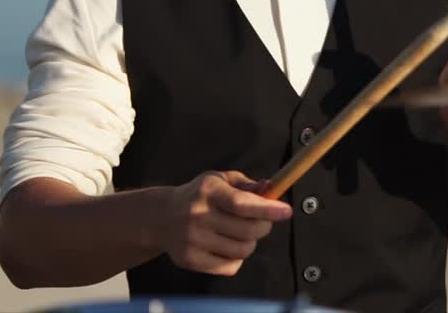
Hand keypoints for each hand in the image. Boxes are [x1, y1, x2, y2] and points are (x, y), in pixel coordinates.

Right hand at [160, 171, 291, 275]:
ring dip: (249, 243)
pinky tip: (225, 246)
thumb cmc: (199, 196)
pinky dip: (236, 258)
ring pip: (243, 250)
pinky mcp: (191, 260)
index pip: (241, 203)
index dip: (267, 209)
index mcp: (209, 191)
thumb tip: (270, 189)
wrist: (161, 217)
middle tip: (261, 221)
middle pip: (248, 231)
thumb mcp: (219, 180)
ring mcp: (194, 240)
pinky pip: (230, 266)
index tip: (286, 211)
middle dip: (264, 226)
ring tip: (238, 233)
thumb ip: (247, 184)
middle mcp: (199, 215)